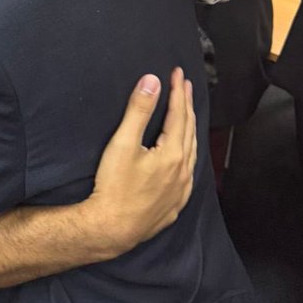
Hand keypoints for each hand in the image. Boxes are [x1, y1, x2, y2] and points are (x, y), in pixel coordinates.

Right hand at [82, 67, 195, 255]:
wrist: (111, 229)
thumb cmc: (114, 186)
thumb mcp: (123, 143)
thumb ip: (139, 110)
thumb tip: (152, 81)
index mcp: (172, 154)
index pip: (179, 114)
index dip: (177, 92)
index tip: (176, 73)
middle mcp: (182, 171)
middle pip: (188, 130)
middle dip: (186, 105)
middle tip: (184, 85)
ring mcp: (181, 190)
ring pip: (191, 152)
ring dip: (189, 129)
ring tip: (187, 114)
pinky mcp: (174, 205)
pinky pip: (189, 173)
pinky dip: (188, 155)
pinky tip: (184, 157)